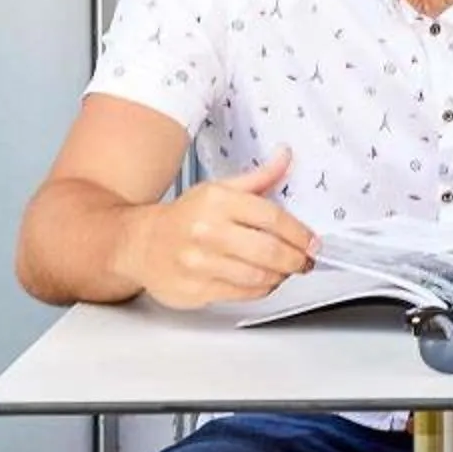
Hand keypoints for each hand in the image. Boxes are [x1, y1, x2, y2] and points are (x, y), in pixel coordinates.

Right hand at [124, 149, 318, 308]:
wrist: (139, 243)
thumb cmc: (184, 217)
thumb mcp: (218, 189)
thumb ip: (258, 178)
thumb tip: (285, 156)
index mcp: (216, 201)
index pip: (271, 217)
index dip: (299, 233)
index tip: (313, 242)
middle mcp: (206, 231)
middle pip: (268, 251)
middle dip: (296, 259)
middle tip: (305, 261)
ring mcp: (199, 263)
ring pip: (258, 277)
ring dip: (281, 276)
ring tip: (285, 270)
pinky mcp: (196, 289)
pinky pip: (243, 294)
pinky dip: (262, 289)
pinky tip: (264, 281)